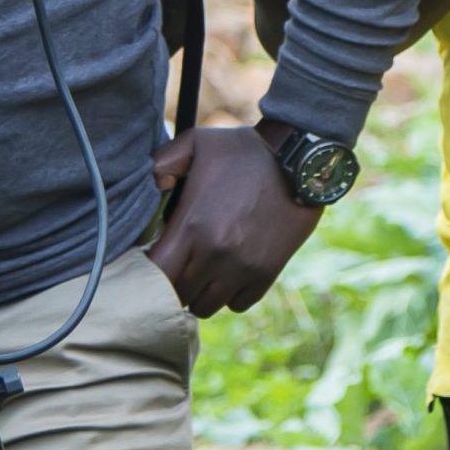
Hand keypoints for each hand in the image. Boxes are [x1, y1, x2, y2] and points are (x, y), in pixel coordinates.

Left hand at [148, 121, 320, 316]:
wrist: (299, 161)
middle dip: (174, 282)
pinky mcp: (266, 274)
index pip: (157, 274)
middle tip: (178, 262)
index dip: (150, 271)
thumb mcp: (197, 142)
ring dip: (200, 292)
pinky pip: (237, 304)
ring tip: (203, 270)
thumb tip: (153, 187)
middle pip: (179, 295)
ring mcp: (242, 268)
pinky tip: (229, 272)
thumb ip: (162, 162)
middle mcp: (215, 254)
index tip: (156, 256)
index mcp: (191, 225)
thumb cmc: (243, 150)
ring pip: (206, 307)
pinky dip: (230, 295)